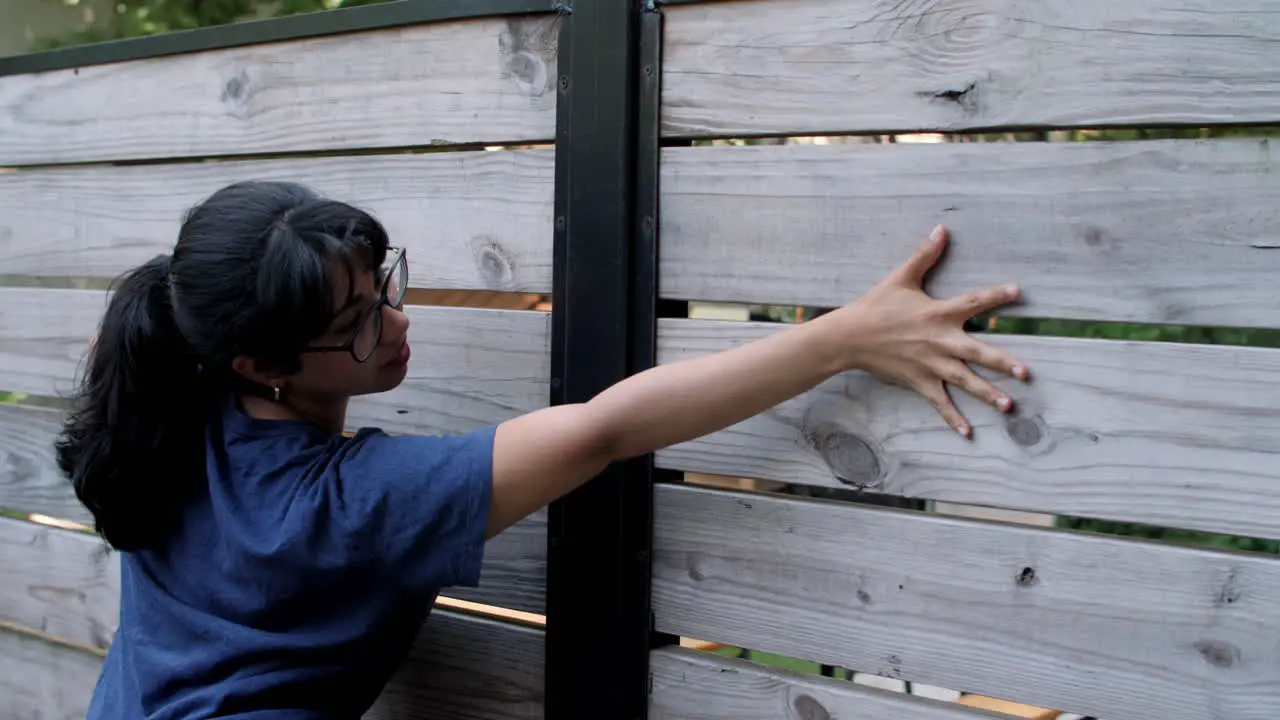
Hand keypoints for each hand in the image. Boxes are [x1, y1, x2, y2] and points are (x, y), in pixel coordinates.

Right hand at [820, 225, 1028, 436]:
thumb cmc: (876, 306)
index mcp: (939, 313)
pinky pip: (940, 402)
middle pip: (978, 353)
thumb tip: (941, 229)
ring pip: (965, 381)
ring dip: (988, 394)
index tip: (1018, 291)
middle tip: (1026, 373)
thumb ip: (925, 255)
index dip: (996, 296)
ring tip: (1009, 406)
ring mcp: (931, 364)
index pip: (973, 302)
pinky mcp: (919, 381)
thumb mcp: (901, 278)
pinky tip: (968, 432)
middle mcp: (940, 341)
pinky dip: (953, 418)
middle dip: (1003, 363)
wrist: (850, 336)